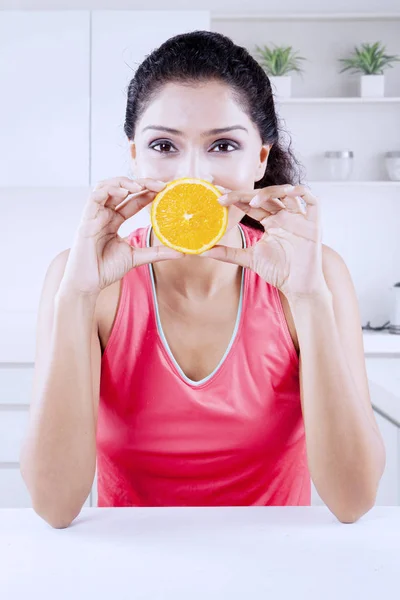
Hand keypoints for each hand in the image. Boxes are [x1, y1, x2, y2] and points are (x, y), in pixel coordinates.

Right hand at [59, 176, 181, 296]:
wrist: (88, 284)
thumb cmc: (106, 270)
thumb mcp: (137, 257)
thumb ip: (157, 252)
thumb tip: (181, 252)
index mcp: (114, 220)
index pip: (133, 200)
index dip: (148, 192)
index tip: (166, 189)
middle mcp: (104, 214)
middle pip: (122, 189)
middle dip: (141, 183)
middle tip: (160, 184)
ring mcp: (94, 215)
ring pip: (106, 187)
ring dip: (124, 182)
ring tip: (141, 186)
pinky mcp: (86, 220)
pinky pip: (95, 196)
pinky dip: (110, 189)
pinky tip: (124, 191)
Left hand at [201, 183, 329, 300]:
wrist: (298, 286)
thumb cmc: (278, 272)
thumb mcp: (249, 259)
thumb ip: (228, 253)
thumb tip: (203, 251)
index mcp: (271, 221)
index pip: (251, 204)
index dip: (236, 198)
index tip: (217, 197)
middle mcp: (284, 216)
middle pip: (265, 196)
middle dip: (245, 193)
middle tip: (226, 197)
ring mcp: (299, 218)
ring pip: (286, 193)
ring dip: (269, 192)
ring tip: (252, 201)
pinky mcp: (314, 223)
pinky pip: (311, 200)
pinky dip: (300, 192)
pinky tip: (287, 192)